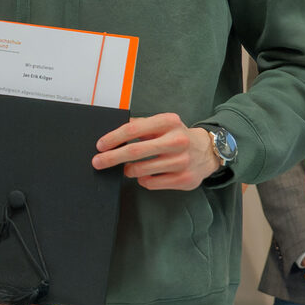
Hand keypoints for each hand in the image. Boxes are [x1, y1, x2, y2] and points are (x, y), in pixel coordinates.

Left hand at [93, 115, 219, 190]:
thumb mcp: (162, 124)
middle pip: (135, 151)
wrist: (207, 151)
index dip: (113, 138)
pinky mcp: (184, 179)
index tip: (100, 146)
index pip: (133, 129)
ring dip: (128, 170)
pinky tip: (147, 174)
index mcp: (168, 122)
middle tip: (98, 162)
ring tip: (128, 168)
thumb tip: (113, 135)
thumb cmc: (177, 136)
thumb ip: (140, 126)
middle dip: (112, 158)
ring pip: (141, 170)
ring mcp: (181, 161)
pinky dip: (143, 180)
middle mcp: (177, 140)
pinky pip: (151, 183)